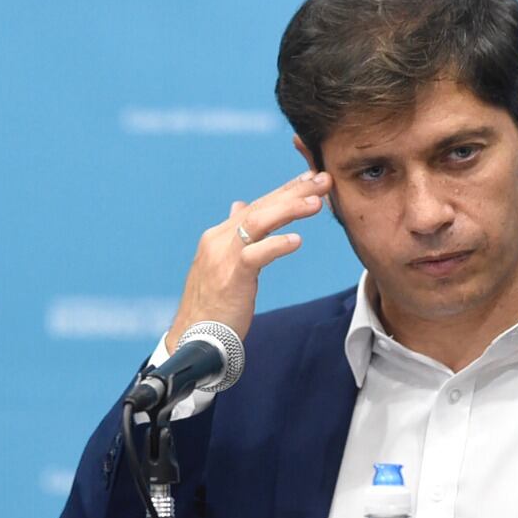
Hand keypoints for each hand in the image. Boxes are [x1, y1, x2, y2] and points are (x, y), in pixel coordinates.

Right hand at [165, 171, 330, 351]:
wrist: (193, 339)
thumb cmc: (212, 307)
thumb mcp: (222, 265)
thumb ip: (234, 237)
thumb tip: (239, 206)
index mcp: (219, 236)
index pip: (257, 205)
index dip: (285, 191)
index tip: (311, 179)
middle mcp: (219, 240)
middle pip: (260, 207)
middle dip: (293, 191)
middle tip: (323, 180)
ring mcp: (222, 257)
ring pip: (257, 222)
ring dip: (288, 209)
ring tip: (317, 203)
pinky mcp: (230, 277)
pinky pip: (255, 255)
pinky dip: (277, 245)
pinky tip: (297, 240)